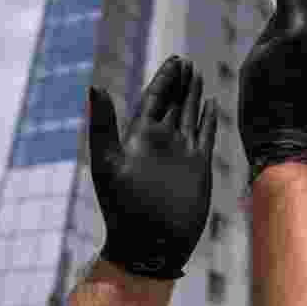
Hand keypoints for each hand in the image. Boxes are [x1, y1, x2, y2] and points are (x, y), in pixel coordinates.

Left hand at [88, 56, 217, 279]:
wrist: (149, 245)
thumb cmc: (123, 209)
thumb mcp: (108, 163)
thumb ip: (103, 125)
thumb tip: (94, 85)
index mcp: (140, 136)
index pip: (154, 98)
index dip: (165, 78)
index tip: (175, 60)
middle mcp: (161, 141)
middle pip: (172, 102)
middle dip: (179, 82)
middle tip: (186, 61)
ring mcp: (181, 153)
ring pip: (189, 115)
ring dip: (193, 95)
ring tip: (198, 74)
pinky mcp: (198, 167)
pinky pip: (206, 135)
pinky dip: (209, 119)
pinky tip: (212, 104)